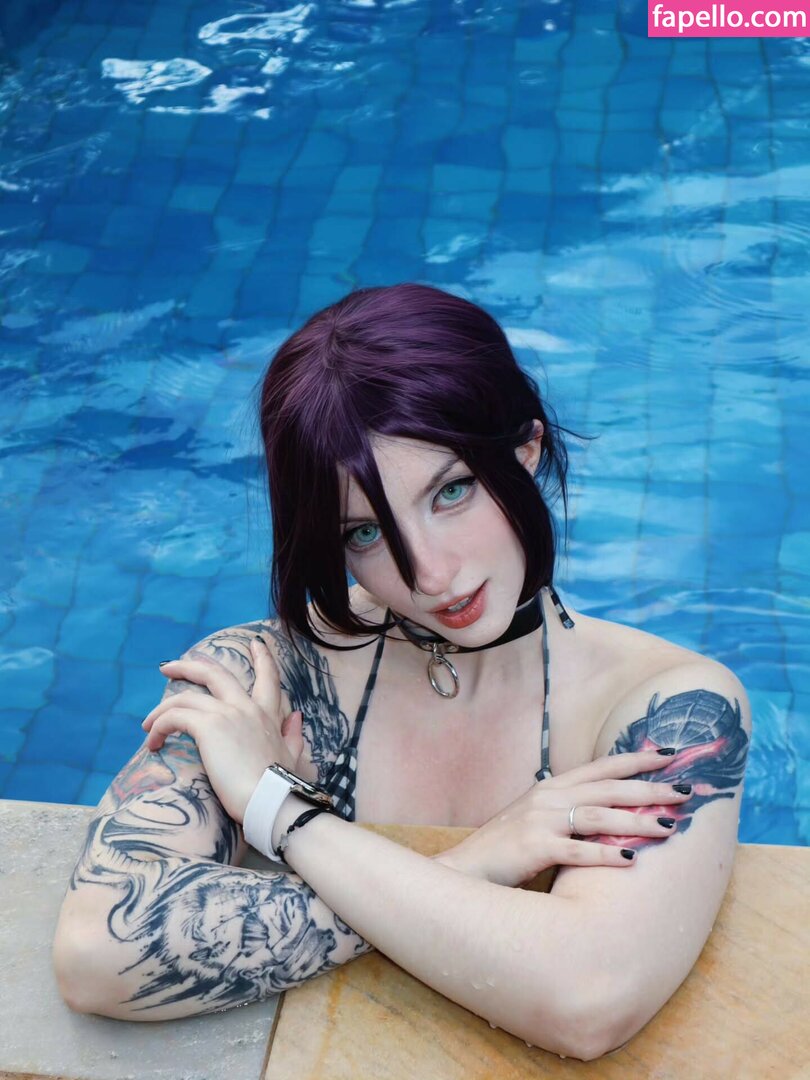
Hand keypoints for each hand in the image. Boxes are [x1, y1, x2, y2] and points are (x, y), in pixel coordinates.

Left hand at [141, 638, 304, 823]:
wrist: (271, 800)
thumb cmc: (281, 786)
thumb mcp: (293, 756)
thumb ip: (293, 734)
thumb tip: (296, 717)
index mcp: (266, 714)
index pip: (267, 678)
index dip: (262, 659)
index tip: (255, 644)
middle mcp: (246, 707)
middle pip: (214, 673)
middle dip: (188, 666)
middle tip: (167, 667)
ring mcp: (227, 713)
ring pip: (185, 696)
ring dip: (162, 710)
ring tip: (147, 725)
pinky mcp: (208, 726)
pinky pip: (174, 717)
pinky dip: (159, 727)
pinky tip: (153, 743)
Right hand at [432, 750, 692, 886]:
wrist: (464, 869)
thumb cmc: (504, 849)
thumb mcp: (535, 817)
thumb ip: (566, 809)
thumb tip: (606, 808)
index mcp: (552, 787)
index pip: (602, 767)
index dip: (637, 759)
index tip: (671, 754)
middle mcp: (548, 797)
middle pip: (609, 788)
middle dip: (650, 788)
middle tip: (686, 792)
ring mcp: (540, 821)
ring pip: (599, 817)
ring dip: (637, 822)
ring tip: (669, 828)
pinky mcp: (533, 848)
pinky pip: (577, 851)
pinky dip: (605, 854)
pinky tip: (630, 859)